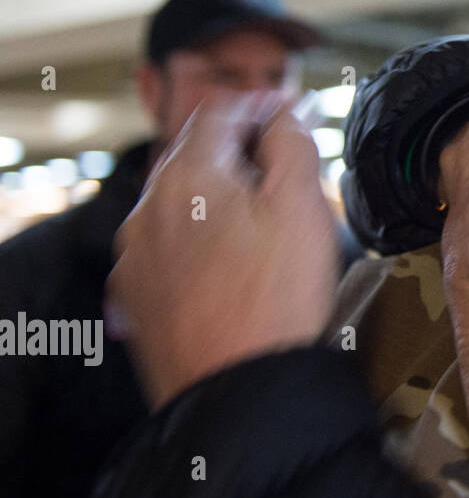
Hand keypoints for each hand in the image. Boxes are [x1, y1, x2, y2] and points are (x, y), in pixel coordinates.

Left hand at [108, 93, 338, 407]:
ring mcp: (135, 254)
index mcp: (188, 177)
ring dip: (214, 191)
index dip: (260, 105)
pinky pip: (165, 244)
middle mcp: (147, 208)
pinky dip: (196, 234)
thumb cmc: (278, 300)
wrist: (240, 392)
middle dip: (236, 145)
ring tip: (259, 210)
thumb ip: (292, 144)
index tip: (290, 110)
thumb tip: (286, 114)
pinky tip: (229, 256)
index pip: (220, 112)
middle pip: (192, 152)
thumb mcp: (303, 207)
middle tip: (280, 152)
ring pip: (175, 199)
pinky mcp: (135, 294)